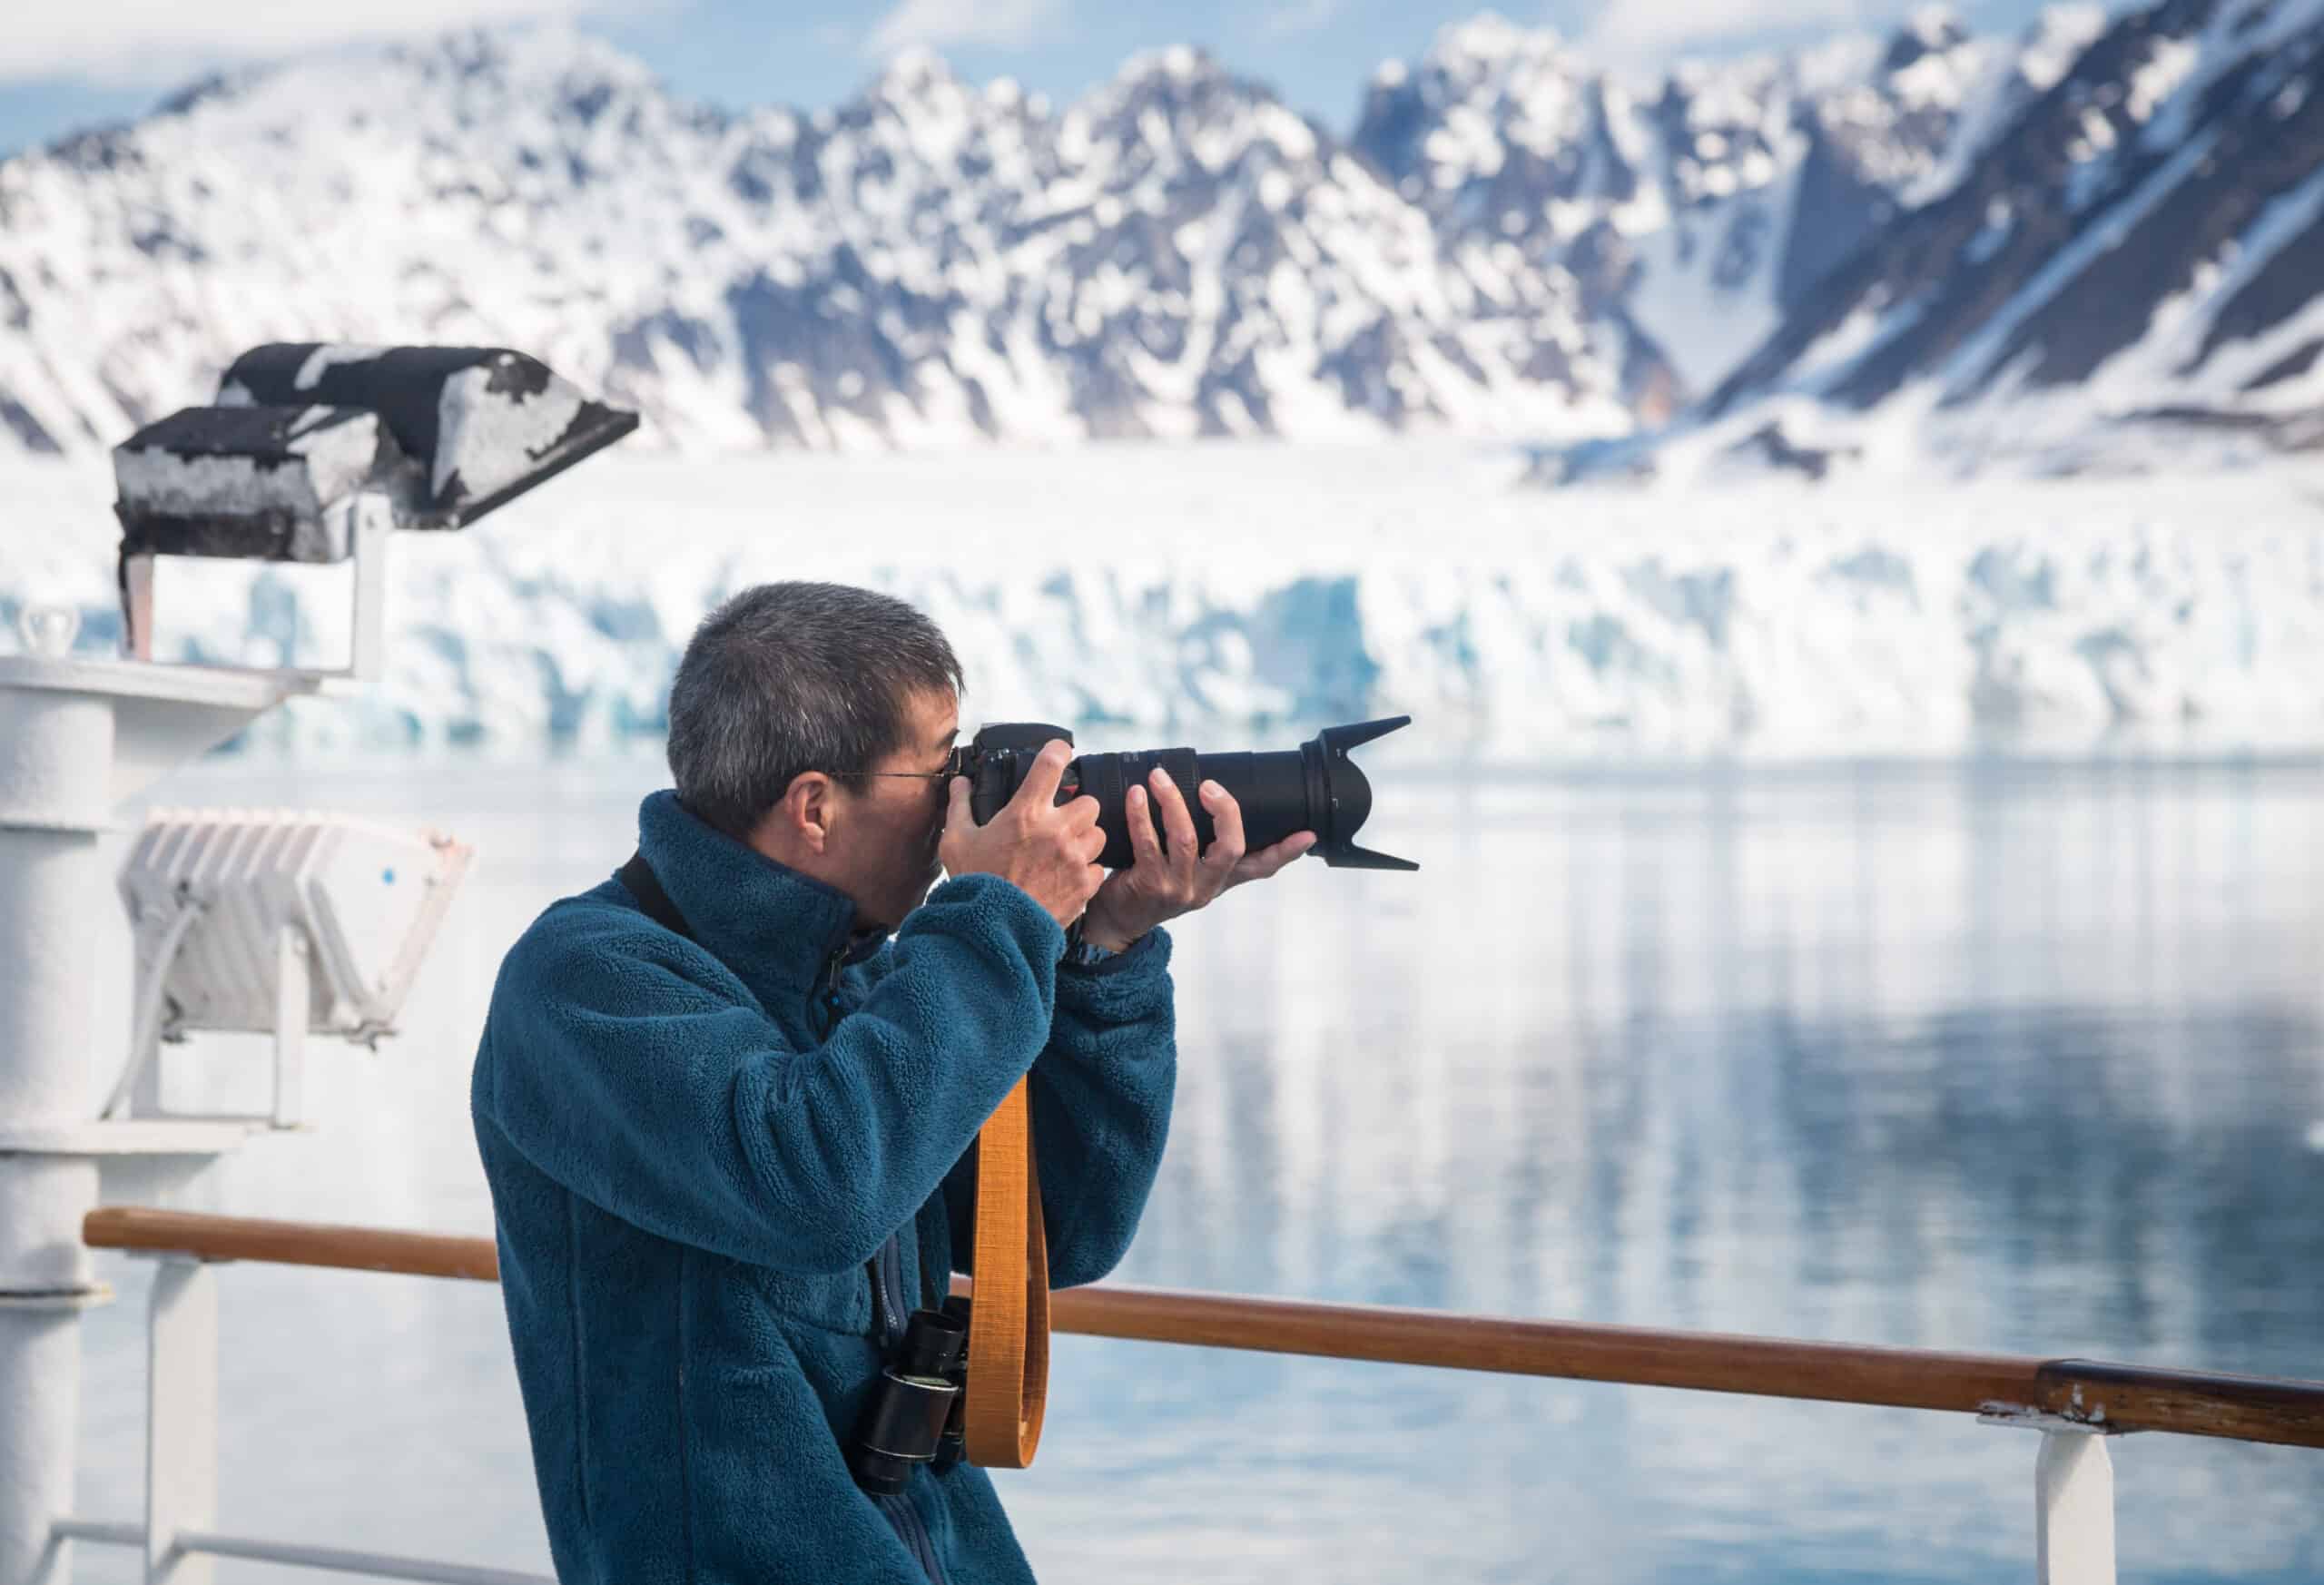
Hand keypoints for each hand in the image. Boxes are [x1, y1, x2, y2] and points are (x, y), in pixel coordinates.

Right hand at [940, 739, 1106, 929]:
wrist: (993, 930)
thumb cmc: (974, 883)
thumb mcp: (957, 840)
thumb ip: (960, 806)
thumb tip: (960, 783)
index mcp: (1025, 813)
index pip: (1052, 764)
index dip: (1059, 751)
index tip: (1061, 752)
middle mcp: (1056, 831)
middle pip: (1090, 802)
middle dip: (1078, 810)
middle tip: (1062, 821)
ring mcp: (1073, 858)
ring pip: (1099, 834)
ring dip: (1085, 840)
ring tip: (1066, 851)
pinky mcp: (1084, 885)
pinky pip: (1098, 868)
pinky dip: (1086, 872)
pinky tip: (1068, 877)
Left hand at [1078, 769, 1316, 950]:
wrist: (1117, 919)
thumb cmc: (1152, 880)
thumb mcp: (1186, 867)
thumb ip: (1203, 842)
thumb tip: (1211, 793)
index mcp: (1222, 879)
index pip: (1262, 867)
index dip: (1287, 851)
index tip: (1308, 834)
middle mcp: (1207, 887)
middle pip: (1231, 848)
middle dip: (1225, 810)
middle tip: (1209, 784)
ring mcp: (1179, 889)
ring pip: (1186, 839)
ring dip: (1172, 801)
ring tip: (1159, 776)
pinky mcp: (1150, 886)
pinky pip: (1147, 843)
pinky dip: (1141, 815)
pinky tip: (1136, 796)